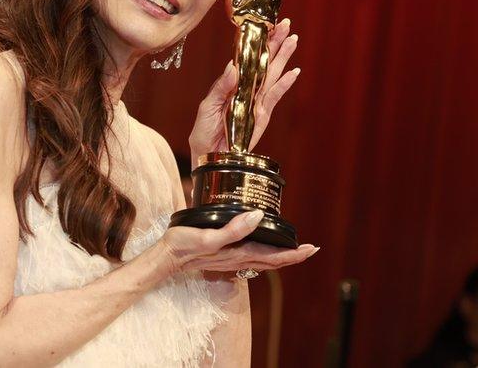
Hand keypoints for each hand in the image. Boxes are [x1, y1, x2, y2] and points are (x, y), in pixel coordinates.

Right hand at [159, 209, 318, 272]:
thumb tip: (257, 216)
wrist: (166, 258)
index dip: (294, 253)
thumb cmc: (184, 246)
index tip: (311, 248)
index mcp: (239, 253)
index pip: (274, 256)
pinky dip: (265, 253)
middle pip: (273, 261)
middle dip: (293, 256)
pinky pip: (252, 257)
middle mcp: (239, 259)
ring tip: (293, 249)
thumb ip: (233, 229)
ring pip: (264, 260)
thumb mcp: (208, 236)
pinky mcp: (225, 256)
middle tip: (310, 248)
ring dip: (281, 256)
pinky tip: (263, 247)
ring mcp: (232, 260)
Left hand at [188, 18, 300, 160]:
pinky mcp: (263, 114)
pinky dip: (285, 84)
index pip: (247, 57)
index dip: (257, 41)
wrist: (210, 155)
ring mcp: (256, 101)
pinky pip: (275, 96)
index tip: (265, 24)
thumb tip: (233, 66)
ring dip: (283, 57)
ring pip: (273, 74)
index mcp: (231, 83)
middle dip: (275, 43)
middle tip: (286, 24)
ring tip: (293, 40)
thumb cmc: (204, 130)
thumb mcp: (208, 107)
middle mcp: (246, 88)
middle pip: (264, 62)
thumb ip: (221, 88)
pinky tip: (294, 71)